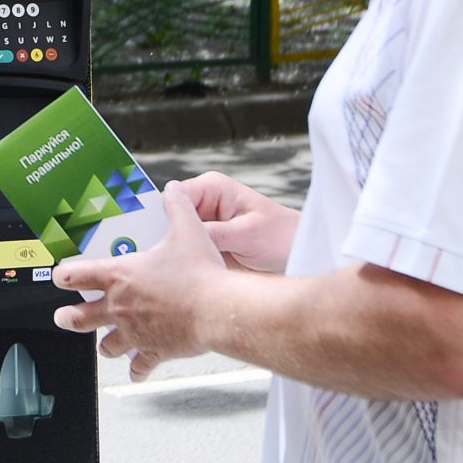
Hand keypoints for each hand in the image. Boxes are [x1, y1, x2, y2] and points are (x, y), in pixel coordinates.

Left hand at [51, 183, 228, 379]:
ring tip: (104, 345)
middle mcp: (121, 307)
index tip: (59, 276)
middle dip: (69, 318)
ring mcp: (135, 332)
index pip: (79, 275)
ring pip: (107, 345)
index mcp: (121, 276)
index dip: (64, 275)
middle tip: (62, 318)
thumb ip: (177, 208)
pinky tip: (136, 373)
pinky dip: (137, 370)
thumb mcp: (187, 230)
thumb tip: (173, 190)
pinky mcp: (154, 351)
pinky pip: (139, 366)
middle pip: (81, 317)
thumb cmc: (200, 273)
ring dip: (105, 345)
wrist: (217, 309)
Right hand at [171, 171, 300, 273]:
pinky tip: (185, 274)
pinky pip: (185, 250)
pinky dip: (184, 262)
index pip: (173, 196)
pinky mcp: (205, 242)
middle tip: (167, 259)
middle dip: (167, 237)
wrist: (298, 253)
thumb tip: (182, 235)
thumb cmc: (280, 235)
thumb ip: (213, 232)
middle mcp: (203, 202)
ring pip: (174, 236)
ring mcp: (203, 223)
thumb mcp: (246, 234)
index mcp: (212, 187)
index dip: (166, 217)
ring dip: (176, 251)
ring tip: (178, 269)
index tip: (164, 239)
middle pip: (169, 217)